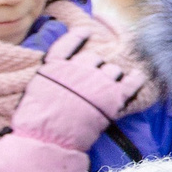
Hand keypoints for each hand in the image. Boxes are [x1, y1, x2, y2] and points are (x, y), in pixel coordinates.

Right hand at [13, 31, 141, 148]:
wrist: (46, 139)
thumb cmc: (34, 122)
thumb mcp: (33, 92)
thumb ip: (48, 79)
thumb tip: (59, 74)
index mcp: (55, 67)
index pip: (67, 44)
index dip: (77, 36)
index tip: (86, 31)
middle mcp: (78, 70)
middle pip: (94, 58)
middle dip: (94, 67)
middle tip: (91, 82)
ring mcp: (97, 82)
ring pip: (113, 70)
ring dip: (111, 76)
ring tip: (107, 88)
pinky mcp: (114, 97)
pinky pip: (131, 82)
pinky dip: (136, 78)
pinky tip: (138, 76)